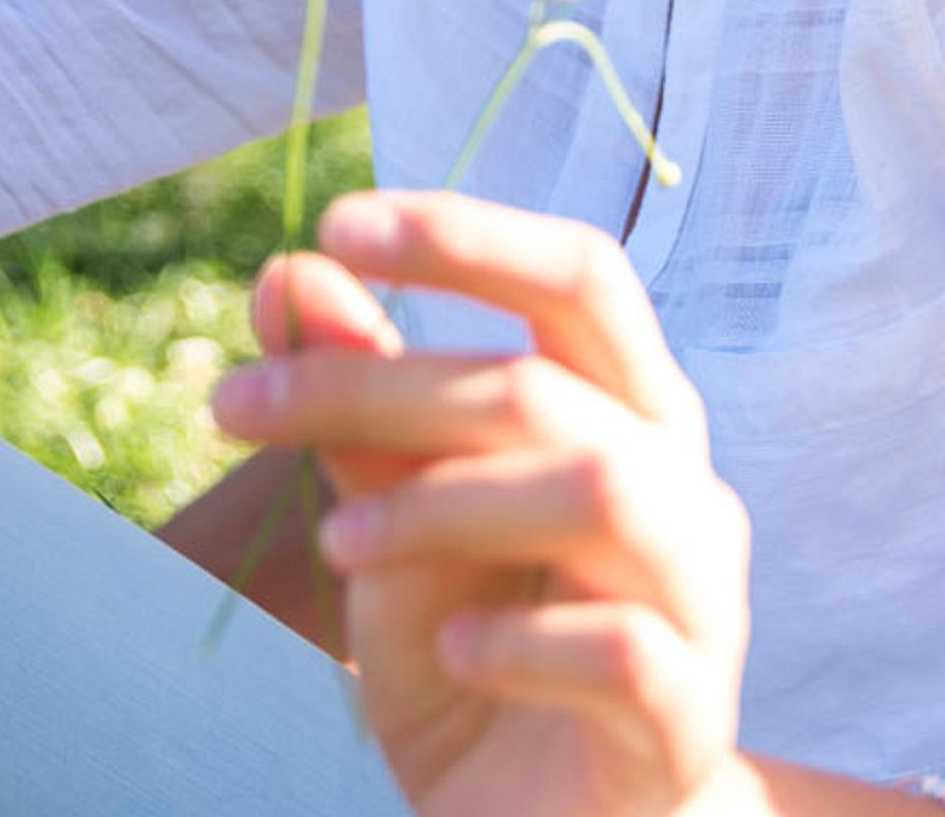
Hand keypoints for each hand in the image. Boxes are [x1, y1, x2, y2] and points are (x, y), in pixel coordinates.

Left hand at [213, 188, 751, 816]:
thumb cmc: (477, 644)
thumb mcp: (395, 523)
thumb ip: (360, 408)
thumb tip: (290, 276)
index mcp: (627, 404)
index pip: (579, 275)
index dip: (468, 236)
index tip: (338, 224)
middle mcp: (682, 479)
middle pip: (551, 383)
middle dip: (383, 383)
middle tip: (240, 405)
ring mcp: (704, 598)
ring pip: (599, 489)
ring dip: (442, 502)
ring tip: (339, 549)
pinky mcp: (691, 719)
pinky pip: (622, 648)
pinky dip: (517, 641)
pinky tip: (448, 651)